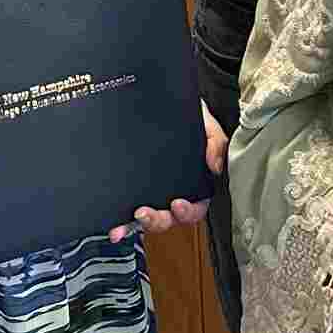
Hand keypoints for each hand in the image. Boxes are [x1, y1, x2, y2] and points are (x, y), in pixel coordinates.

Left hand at [109, 104, 227, 242]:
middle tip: (144, 213)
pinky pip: (130, 213)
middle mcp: (177, 193)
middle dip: (158, 221)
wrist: (169, 104)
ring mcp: (156, 194)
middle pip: (170, 219)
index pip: (196, 208)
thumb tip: (214, 166)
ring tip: (131, 217)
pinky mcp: (137, 192)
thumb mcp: (208, 126)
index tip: (177, 204)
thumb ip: (216, 143)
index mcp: (198, 184)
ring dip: (140, 224)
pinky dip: (124, 224)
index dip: (188, 212)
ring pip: (151, 219)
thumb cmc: (192, 119)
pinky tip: (116, 227)